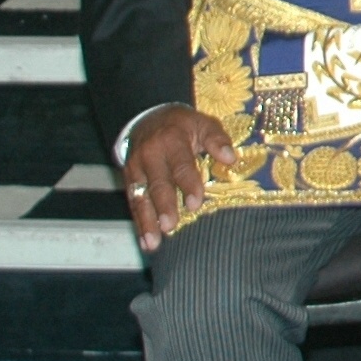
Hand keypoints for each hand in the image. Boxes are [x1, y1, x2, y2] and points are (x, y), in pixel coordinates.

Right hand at [121, 107, 237, 253]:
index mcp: (171, 140)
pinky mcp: (129, 181)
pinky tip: (145, 242)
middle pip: (157, 183)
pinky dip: (139, 224)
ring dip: (147, 221)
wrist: (147, 118)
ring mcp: (136, 169)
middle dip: (164, 206)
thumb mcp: (202, 123)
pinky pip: (133, 203)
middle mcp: (150, 155)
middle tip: (170, 226)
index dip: (188, 184)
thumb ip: (217, 139)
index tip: (195, 204)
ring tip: (154, 242)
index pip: (180, 165)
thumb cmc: (182, 126)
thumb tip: (231, 158)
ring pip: (140, 197)